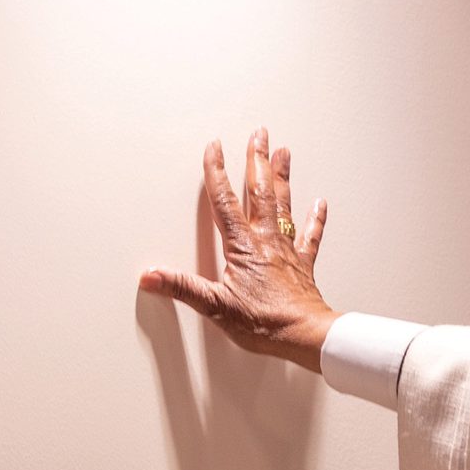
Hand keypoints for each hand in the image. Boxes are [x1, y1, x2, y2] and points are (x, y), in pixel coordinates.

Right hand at [139, 128, 338, 371]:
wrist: (305, 335)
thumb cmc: (265, 323)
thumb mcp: (215, 307)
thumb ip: (182, 288)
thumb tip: (150, 276)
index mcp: (242, 247)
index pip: (225, 201)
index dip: (217, 172)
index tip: (214, 147)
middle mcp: (266, 241)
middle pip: (260, 192)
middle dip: (257, 160)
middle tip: (259, 133)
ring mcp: (287, 250)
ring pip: (284, 205)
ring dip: (282, 177)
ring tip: (283, 151)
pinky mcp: (303, 266)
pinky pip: (310, 236)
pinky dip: (315, 219)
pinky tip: (319, 204)